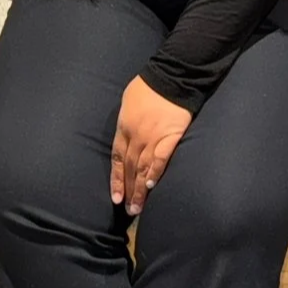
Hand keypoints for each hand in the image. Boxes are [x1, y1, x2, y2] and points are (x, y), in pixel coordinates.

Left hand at [111, 75, 191, 216]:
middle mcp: (136, 136)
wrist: (171, 77)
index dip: (116, 179)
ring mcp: (153, 137)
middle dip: (128, 190)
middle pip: (129, 168)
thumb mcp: (127, 101)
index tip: (115, 197)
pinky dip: (155, 174)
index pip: (117, 158)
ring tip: (138, 208)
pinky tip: (152, 188)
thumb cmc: (147, 86)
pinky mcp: (170, 137)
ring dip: (140, 190)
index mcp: (124, 127)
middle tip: (128, 210)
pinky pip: (161, 160)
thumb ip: (125, 122)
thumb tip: (125, 136)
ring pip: (143, 169)